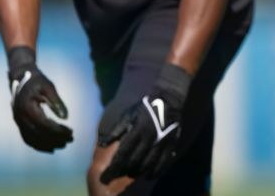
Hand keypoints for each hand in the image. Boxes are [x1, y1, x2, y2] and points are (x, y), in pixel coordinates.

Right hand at [8, 46, 73, 152]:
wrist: (21, 77)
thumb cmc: (37, 81)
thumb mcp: (49, 87)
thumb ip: (57, 102)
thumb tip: (65, 118)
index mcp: (27, 107)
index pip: (44, 124)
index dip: (58, 131)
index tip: (71, 132)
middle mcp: (20, 117)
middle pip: (39, 134)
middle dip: (55, 139)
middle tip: (70, 139)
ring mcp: (18, 121)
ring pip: (32, 139)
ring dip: (48, 144)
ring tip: (63, 144)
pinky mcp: (19, 123)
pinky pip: (27, 138)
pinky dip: (38, 145)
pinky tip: (51, 146)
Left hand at [98, 63, 191, 182]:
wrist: (169, 99)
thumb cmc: (145, 106)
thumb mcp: (128, 114)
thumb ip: (116, 130)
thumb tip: (103, 144)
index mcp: (138, 130)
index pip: (123, 153)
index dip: (114, 166)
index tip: (107, 174)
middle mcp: (150, 138)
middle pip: (135, 161)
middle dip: (124, 171)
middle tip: (118, 175)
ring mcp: (162, 143)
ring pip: (149, 165)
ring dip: (139, 172)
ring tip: (132, 174)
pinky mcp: (171, 145)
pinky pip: (163, 163)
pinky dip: (155, 172)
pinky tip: (149, 175)